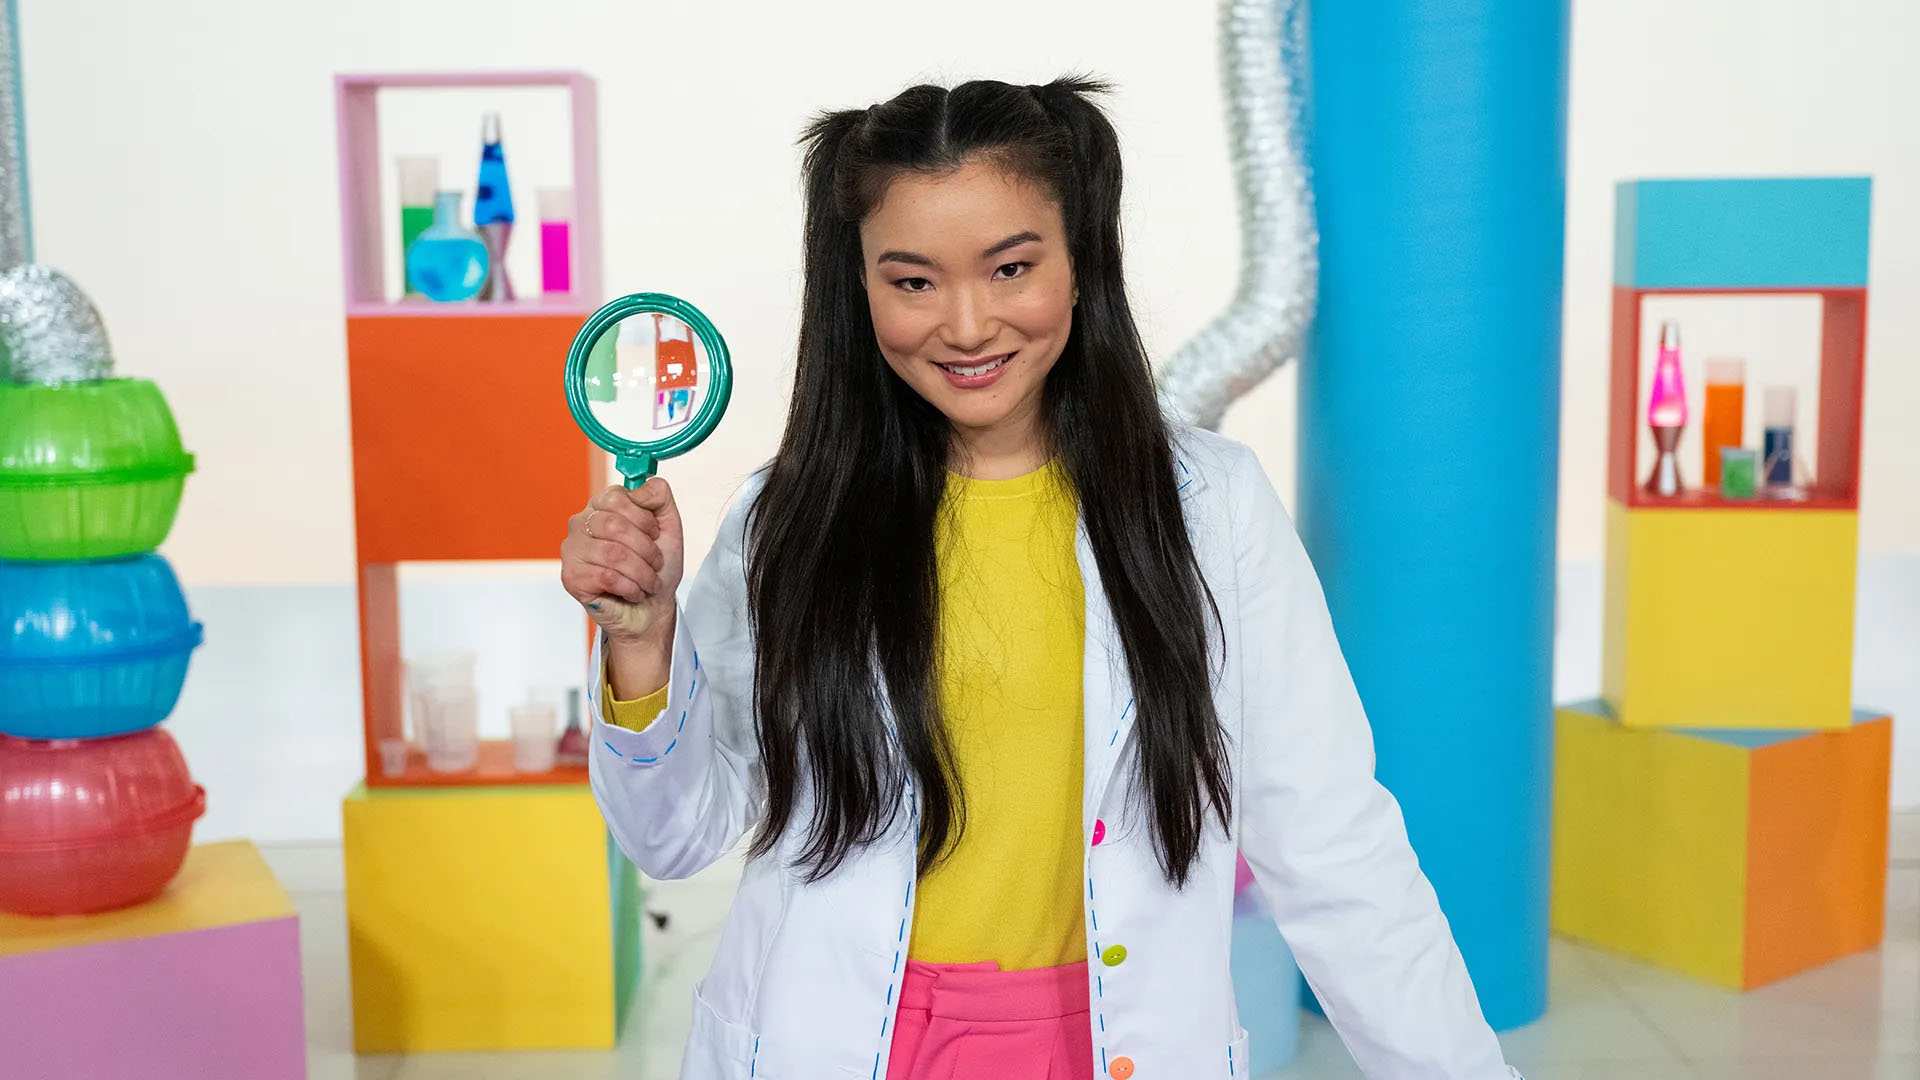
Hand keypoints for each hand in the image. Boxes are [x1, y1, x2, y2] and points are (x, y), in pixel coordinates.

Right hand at [561, 477, 684, 642]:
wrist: (652, 608)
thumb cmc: (656, 567)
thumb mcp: (668, 526)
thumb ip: (658, 496)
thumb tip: (646, 483)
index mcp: (601, 506)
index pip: (616, 497)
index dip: (643, 518)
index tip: (654, 534)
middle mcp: (581, 523)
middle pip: (614, 525)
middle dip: (646, 549)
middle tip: (655, 563)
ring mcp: (572, 550)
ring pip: (612, 554)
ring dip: (642, 573)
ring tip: (648, 581)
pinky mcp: (571, 577)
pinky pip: (606, 576)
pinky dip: (630, 587)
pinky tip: (633, 592)